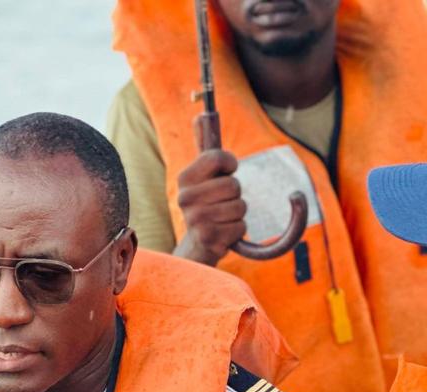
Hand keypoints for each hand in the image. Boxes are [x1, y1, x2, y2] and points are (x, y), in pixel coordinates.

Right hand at [173, 122, 246, 266]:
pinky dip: (238, 229)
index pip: (219, 157)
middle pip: (233, 185)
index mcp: (185, 177)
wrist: (198, 242)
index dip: (230, 164)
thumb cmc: (206, 201)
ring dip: (238, 212)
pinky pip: (241, 227)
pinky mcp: (209, 239)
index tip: (228, 171)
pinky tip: (224, 230)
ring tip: (223, 216)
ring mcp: (196, 220)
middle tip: (223, 200)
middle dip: (235, 193)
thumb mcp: (202, 174)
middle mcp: (186, 198)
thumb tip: (200, 114)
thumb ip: (203, 144)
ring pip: (240, 206)